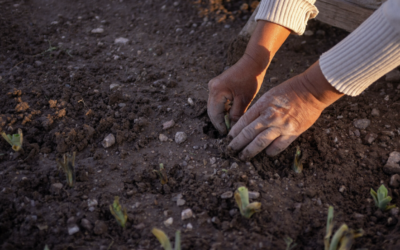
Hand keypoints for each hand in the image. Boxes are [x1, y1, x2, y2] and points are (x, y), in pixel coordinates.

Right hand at [207, 21, 289, 134]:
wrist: (253, 63)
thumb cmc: (250, 80)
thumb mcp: (244, 100)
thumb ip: (236, 115)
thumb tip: (232, 130)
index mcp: (216, 91)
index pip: (214, 114)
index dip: (220, 126)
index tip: (227, 135)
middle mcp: (211, 88)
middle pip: (212, 111)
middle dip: (219, 122)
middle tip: (228, 132)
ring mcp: (213, 86)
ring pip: (214, 107)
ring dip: (221, 116)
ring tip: (230, 125)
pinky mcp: (217, 85)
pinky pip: (218, 101)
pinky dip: (223, 109)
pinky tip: (231, 115)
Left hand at [228, 61, 343, 159]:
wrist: (312, 90)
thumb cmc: (289, 90)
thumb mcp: (269, 95)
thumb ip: (259, 109)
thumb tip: (247, 123)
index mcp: (262, 105)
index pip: (243, 122)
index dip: (234, 132)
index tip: (229, 138)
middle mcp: (270, 117)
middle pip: (248, 134)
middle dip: (237, 144)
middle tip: (230, 151)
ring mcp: (281, 126)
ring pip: (260, 143)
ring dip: (249, 151)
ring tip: (243, 157)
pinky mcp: (293, 133)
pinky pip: (278, 147)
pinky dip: (270, 151)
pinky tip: (266, 153)